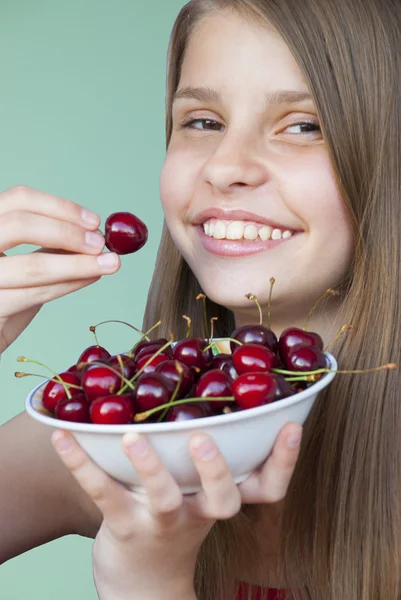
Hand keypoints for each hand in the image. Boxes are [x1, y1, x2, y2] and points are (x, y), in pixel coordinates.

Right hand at [0, 185, 120, 353]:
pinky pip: (34, 294)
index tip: (93, 221)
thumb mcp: (26, 262)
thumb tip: (91, 233)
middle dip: (68, 233)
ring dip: (77, 264)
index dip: (60, 207)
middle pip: (20, 224)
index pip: (18, 199)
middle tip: (100, 243)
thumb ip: (49, 247)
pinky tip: (89, 278)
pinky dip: (67, 285)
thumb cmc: (5, 296)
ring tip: (108, 263)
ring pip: (32, 265)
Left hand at [51, 422, 301, 599]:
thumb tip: (212, 382)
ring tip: (132, 436)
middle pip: (222, 498)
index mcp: (221, 500)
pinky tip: (62, 436)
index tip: (293, 424)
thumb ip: (209, 454)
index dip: (284, 460)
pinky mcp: (124, 525)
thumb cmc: (178, 521)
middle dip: (215, 469)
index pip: (268, 488)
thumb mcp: (200, 495)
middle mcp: (199, 512)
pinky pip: (103, 493)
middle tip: (203, 438)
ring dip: (149, 466)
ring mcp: (162, 522)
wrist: (144, 582)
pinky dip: (80, 463)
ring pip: (164, 497)